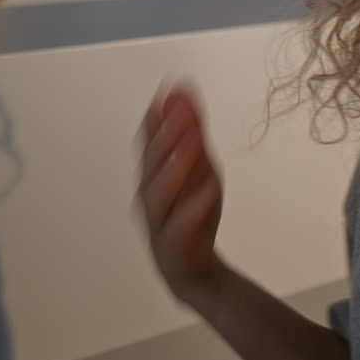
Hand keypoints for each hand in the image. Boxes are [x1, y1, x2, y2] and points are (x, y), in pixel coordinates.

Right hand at [137, 85, 222, 304]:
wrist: (196, 272)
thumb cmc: (191, 216)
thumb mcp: (198, 169)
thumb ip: (190, 131)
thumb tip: (181, 91)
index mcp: (153, 176)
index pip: (152, 140)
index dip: (160, 115)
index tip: (171, 88)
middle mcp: (150, 197)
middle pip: (152, 164)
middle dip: (166, 135)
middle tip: (180, 110)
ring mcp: (159, 222)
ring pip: (160, 195)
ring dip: (175, 168)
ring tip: (191, 145)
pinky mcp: (174, 246)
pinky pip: (182, 226)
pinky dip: (194, 207)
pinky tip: (209, 189)